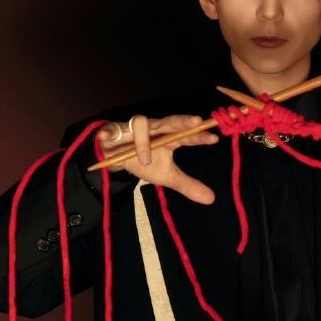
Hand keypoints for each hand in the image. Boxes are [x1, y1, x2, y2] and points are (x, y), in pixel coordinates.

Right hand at [96, 114, 219, 203]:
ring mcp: (134, 128)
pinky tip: (107, 136)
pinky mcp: (114, 130)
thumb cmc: (145, 162)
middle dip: (182, 121)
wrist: (117, 159)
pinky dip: (110, 132)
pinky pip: (112, 129)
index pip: (187, 136)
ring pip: (141, 125)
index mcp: (169, 138)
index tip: (214, 138)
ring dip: (144, 142)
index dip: (199, 136)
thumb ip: (187, 185)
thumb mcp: (167, 176)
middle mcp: (154, 129)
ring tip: (145, 160)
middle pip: (170, 121)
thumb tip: (211, 199)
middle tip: (195, 122)